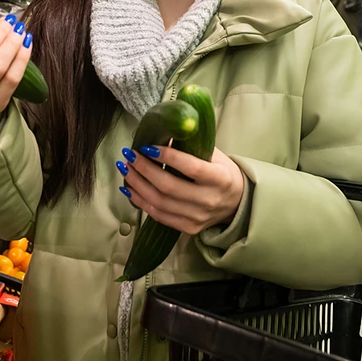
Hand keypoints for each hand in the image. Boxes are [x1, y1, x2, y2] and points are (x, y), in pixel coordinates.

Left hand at [118, 146, 244, 234]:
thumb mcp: (214, 154)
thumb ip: (191, 145)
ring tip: (124, 168)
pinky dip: (140, 201)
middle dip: (144, 169)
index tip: (147, 146)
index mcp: (220, 178)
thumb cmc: (221, 172)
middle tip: (129, 155)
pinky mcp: (188, 228)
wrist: (236, 202)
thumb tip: (161, 132)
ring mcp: (198, 217)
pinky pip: (158, 215)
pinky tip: (128, 188)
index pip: (191, 168)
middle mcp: (209, 200)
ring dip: (137, 184)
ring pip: (160, 202)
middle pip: (169, 186)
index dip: (168, 156)